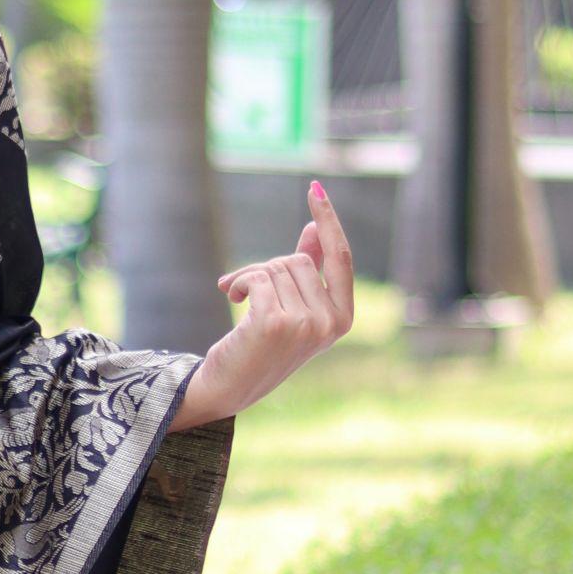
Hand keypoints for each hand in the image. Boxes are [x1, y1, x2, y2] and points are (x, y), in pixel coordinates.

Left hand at [172, 180, 354, 429]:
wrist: (230, 385)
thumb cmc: (261, 345)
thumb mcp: (292, 307)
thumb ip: (308, 271)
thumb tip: (314, 228)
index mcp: (342, 319)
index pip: (340, 258)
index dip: (328, 222)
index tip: (316, 188)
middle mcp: (330, 324)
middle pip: (298, 259)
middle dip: (267, 267)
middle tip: (246, 290)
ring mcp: (306, 325)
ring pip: (275, 267)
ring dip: (249, 276)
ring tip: (240, 300)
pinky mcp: (276, 323)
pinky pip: (257, 277)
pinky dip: (238, 282)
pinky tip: (232, 300)